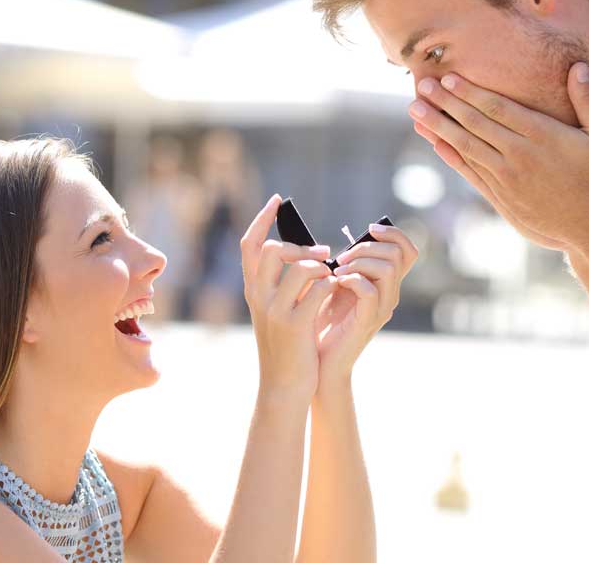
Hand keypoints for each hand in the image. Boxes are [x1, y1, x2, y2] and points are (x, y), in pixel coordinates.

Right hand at [240, 194, 337, 404]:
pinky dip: (333, 284)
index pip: (249, 245)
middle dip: (300, 247)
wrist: (283, 387)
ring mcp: (275, 311)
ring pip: (301, 267)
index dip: (261, 219)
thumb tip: (306, 255)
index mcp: (253, 291)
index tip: (277, 200)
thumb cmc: (287, 348)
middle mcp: (258, 297)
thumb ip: (283, 286)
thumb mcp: (276, 313)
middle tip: (324, 254)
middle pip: (272, 250)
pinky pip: (320, 288)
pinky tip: (339, 292)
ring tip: (332, 278)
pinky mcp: (295, 325)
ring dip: (322, 268)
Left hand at [312, 224, 418, 387]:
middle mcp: (390, 295)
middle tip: (341, 257)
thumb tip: (348, 241)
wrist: (318, 358)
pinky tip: (335, 282)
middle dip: (366, 247)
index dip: (393, 233)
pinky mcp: (368, 320)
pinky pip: (369, 291)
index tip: (369, 230)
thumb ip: (349, 265)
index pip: (408, 251)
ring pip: (387, 268)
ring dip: (358, 262)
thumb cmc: (323, 320)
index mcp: (386, 284)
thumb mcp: (337, 284)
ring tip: (337, 270)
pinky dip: (351, 279)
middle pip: (397, 254)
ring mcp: (382, 308)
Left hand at [408, 63, 588, 252]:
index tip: (448, 77)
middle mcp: (519, 155)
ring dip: (438, 127)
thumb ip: (586, 101)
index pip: (497, 108)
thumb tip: (578, 67)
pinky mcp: (502, 197)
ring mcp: (507, 177)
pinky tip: (435, 142)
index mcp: (542, 135)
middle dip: (445, 103)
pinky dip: (451, 156)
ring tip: (415, 110)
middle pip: (475, 124)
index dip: (470, 92)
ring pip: (466, 147)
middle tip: (421, 85)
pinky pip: (470, 172)